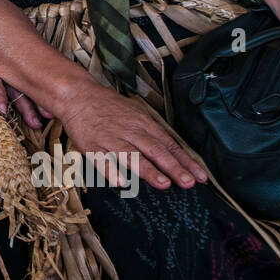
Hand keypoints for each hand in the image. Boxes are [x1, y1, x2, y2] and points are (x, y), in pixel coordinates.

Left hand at [0, 28, 52, 128]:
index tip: (2, 109)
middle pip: (14, 88)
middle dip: (25, 106)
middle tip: (34, 122)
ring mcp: (8, 71)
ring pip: (24, 87)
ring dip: (35, 103)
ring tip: (45, 117)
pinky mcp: (13, 73)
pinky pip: (27, 85)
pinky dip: (37, 95)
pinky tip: (47, 106)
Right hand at [57, 83, 207, 189]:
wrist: (78, 95)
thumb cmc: (109, 107)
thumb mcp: (136, 114)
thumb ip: (153, 133)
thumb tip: (175, 154)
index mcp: (143, 123)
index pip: (169, 144)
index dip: (185, 161)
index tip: (200, 177)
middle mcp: (129, 130)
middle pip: (155, 150)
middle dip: (173, 167)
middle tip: (189, 183)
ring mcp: (110, 138)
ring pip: (131, 155)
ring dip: (148, 170)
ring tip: (164, 184)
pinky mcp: (91, 145)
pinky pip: (102, 160)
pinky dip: (111, 171)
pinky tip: (122, 182)